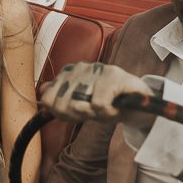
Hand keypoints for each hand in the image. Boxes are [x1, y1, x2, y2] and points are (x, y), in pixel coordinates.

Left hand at [39, 62, 158, 129]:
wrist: (139, 104)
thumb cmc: (108, 103)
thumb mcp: (80, 104)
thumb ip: (60, 97)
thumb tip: (43, 91)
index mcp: (68, 73)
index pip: (49, 98)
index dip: (61, 113)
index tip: (77, 114)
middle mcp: (79, 67)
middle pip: (61, 104)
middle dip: (76, 115)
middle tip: (93, 113)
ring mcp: (95, 69)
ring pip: (79, 104)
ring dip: (93, 114)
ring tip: (105, 109)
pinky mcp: (112, 75)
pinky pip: (98, 104)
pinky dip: (107, 113)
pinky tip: (115, 108)